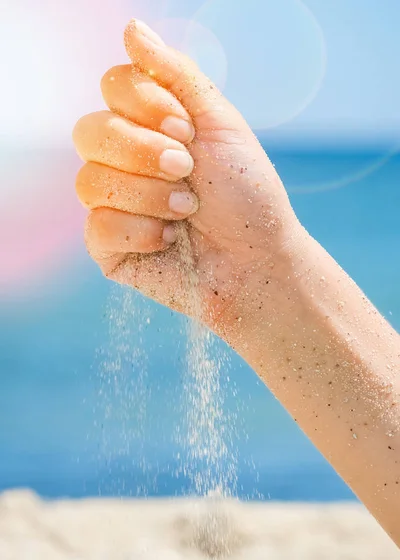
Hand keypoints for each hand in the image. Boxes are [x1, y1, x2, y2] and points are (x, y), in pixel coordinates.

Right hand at [73, 20, 301, 330]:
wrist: (259, 262)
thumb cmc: (247, 196)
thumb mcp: (220, 124)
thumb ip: (176, 75)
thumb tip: (131, 27)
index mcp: (148, 127)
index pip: (113, 87)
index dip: (145, 105)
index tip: (188, 132)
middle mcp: (123, 162)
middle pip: (88, 131)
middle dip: (143, 152)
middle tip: (187, 170)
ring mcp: (113, 205)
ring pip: (90, 181)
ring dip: (150, 196)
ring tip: (187, 211)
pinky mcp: (108, 246)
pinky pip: (97, 227)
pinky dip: (142, 232)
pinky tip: (171, 240)